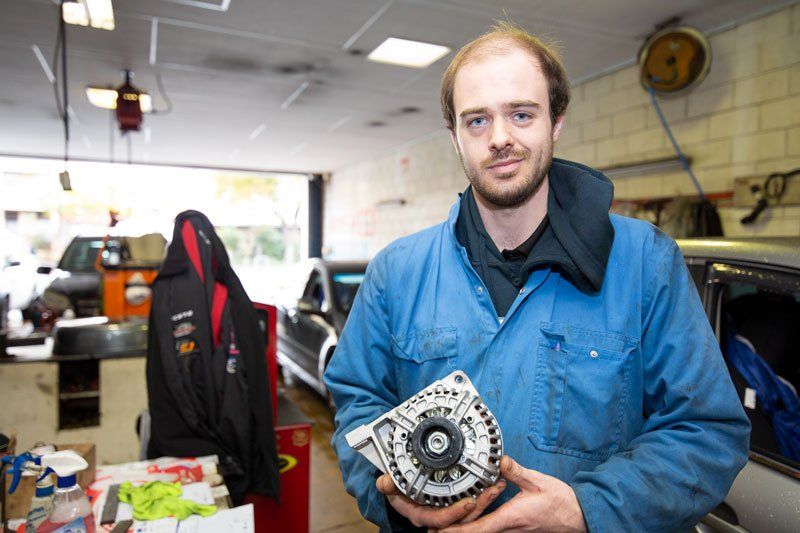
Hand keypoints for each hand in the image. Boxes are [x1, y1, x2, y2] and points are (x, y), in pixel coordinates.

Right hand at [376, 472, 506, 528]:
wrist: (402, 493)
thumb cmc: (398, 490)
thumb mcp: (391, 486)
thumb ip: (389, 484)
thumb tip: (385, 482)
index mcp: (421, 514)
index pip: (440, 519)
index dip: (454, 513)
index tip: (469, 502)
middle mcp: (436, 517)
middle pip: (462, 518)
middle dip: (479, 505)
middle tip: (493, 489)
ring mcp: (448, 513)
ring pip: (470, 513)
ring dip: (485, 500)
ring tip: (497, 485)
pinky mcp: (457, 508)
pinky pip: (472, 507)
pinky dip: (483, 496)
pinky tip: (493, 484)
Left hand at [432, 456, 586, 532]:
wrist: (578, 518)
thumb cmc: (560, 503)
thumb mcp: (536, 481)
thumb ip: (515, 471)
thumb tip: (498, 460)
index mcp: (510, 518)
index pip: (477, 528)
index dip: (456, 530)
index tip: (438, 528)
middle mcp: (508, 530)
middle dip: (453, 531)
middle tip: (432, 525)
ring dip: (464, 529)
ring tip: (445, 524)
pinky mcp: (515, 531)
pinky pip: (491, 531)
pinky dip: (477, 526)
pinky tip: (470, 518)